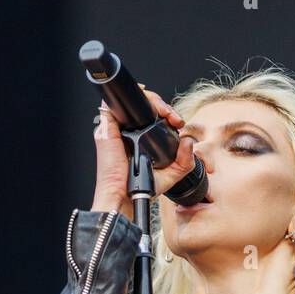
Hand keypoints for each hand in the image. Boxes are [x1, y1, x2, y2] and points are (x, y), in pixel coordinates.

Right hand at [92, 84, 196, 220]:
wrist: (124, 197)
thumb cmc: (141, 189)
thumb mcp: (170, 174)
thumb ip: (184, 160)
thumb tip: (188, 141)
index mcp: (139, 141)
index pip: (152, 118)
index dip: (166, 114)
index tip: (177, 122)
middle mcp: (127, 133)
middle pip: (143, 107)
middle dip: (162, 105)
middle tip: (173, 117)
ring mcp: (116, 130)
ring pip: (131, 103)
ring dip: (150, 99)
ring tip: (163, 110)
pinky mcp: (106, 129)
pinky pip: (112, 106)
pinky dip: (127, 98)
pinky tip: (143, 96)